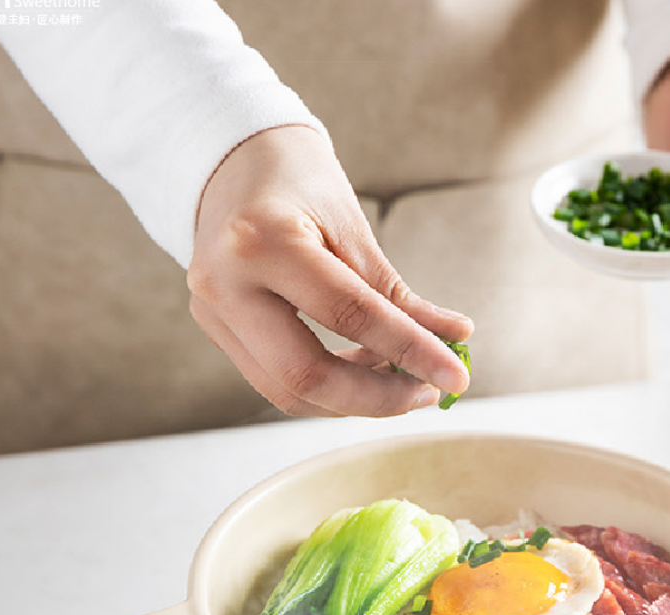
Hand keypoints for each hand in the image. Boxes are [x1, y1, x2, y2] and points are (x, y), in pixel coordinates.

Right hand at [188, 125, 472, 416]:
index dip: (412, 353)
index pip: (351, 316)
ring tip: (401, 379)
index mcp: (262, 242)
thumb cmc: (297, 182)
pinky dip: (329, 388)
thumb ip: (398, 295)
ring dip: (355, 399)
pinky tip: (364, 372)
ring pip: (288, 392)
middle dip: (377, 398)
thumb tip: (454, 338)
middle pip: (307, 376)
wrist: (229, 161)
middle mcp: (225, 284)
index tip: (457, 378)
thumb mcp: (353, 226)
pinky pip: (277, 380)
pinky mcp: (216, 330)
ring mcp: (212, 313)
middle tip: (426, 394)